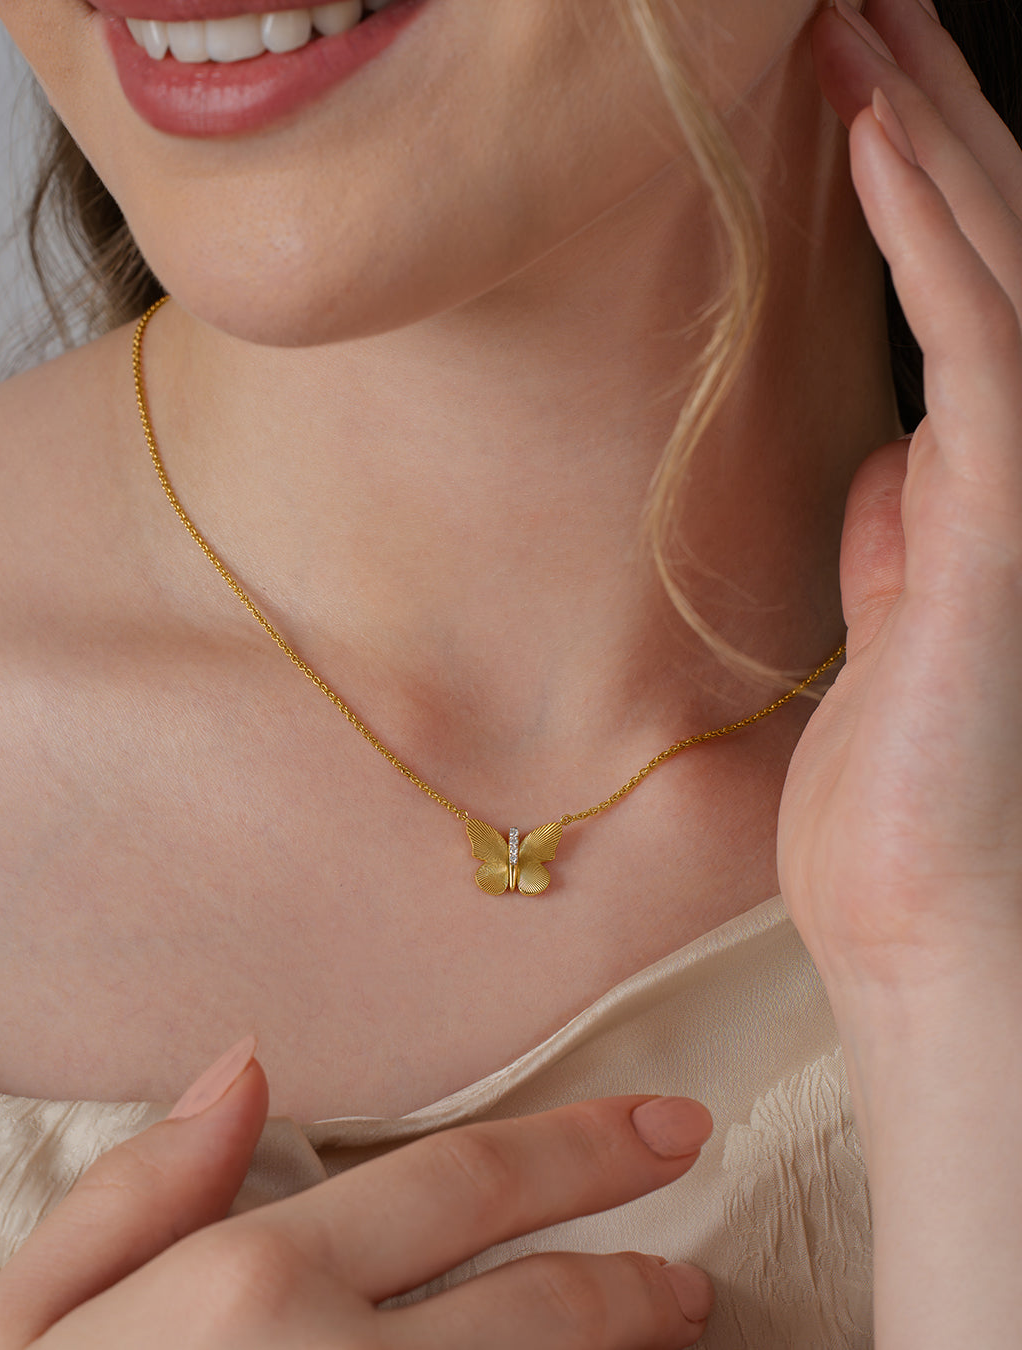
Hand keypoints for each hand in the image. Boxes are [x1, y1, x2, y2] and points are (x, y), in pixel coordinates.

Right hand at [0, 1040, 714, 1349]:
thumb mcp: (12, 1334)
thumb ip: (130, 1196)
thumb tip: (240, 1068)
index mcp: (245, 1291)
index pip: (461, 1184)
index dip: (582, 1150)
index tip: (668, 1130)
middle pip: (541, 1309)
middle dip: (633, 1283)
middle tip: (692, 1276)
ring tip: (673, 1342)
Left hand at [779, 0, 1021, 995]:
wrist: (917, 904)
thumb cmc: (896, 780)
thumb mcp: (892, 613)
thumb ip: (906, 517)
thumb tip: (896, 442)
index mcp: (993, 472)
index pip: (968, 285)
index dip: (920, 172)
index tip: (854, 79)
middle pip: (988, 244)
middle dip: (926, 111)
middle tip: (854, 9)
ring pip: (990, 261)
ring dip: (924, 131)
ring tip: (856, 24)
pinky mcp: (1001, 518)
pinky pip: (972, 339)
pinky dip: (924, 231)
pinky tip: (876, 136)